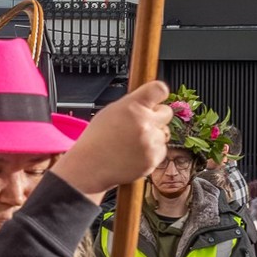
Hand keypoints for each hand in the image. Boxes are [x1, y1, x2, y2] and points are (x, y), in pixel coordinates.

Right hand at [56, 81, 171, 198]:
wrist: (90, 166)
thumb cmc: (97, 140)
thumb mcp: (110, 111)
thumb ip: (133, 104)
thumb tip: (150, 101)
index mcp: (132, 106)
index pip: (159, 89)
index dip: (160, 94)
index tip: (157, 99)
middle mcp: (144, 122)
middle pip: (167, 112)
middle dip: (157, 117)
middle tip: (141, 124)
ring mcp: (150, 142)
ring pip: (164, 133)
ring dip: (153, 136)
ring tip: (132, 143)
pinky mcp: (153, 158)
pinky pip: (161, 150)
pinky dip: (151, 152)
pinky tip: (134, 153)